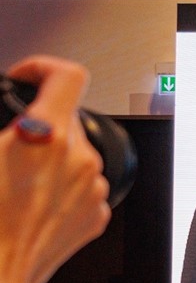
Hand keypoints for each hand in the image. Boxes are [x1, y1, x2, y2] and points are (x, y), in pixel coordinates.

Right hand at [0, 56, 109, 282]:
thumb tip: (6, 130)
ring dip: (49, 159)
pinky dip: (59, 188)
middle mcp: (79, 159)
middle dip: (37, 126)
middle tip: (6, 148)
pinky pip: (81, 186)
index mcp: (44, 137)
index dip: (44, 67)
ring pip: (75, 155)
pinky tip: (31, 206)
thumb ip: (0, 132)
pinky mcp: (98, 214)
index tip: (28, 77)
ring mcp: (92, 188)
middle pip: (67, 119)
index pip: (68, 75)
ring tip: (15, 184)